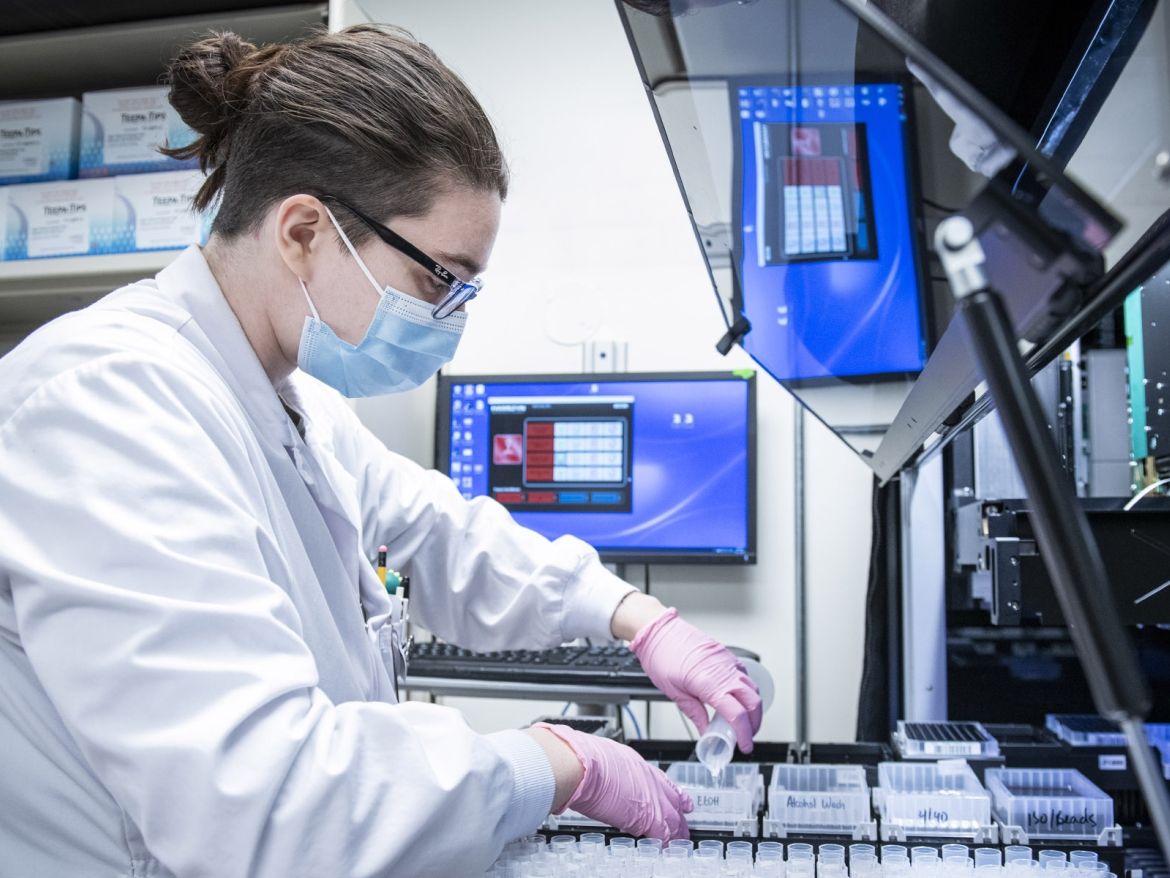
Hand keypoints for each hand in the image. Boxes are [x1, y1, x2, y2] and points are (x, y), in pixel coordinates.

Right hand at [532, 722, 692, 840]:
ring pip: (673, 819)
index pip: (662, 782)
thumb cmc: (585, 758)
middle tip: (683, 825)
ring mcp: (651, 798)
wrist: (584, 765)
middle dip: (679, 815)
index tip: (680, 799)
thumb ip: (610, 770)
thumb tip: (600, 775)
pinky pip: (663, 834)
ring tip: (680, 841)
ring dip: (676, 832)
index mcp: (639, 765)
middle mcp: (650, 781)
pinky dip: (665, 843)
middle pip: (673, 801)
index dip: (672, 793)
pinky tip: (666, 848)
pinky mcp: (648, 817)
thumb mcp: (604, 757)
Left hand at [630, 607, 761, 752]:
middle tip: (746, 736)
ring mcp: (727, 661)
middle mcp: (723, 671)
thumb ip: (694, 714)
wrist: (658, 630)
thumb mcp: (674, 692)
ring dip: (753, 707)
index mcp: (709, 684)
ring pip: (752, 688)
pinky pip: (744, 675)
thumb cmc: (661, 656)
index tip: (744, 746)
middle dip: (755, 723)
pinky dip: (747, 690)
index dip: (744, 734)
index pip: (737, 715)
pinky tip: (738, 698)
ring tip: (743, 721)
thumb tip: (705, 732)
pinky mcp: (726, 654)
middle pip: (754, 702)